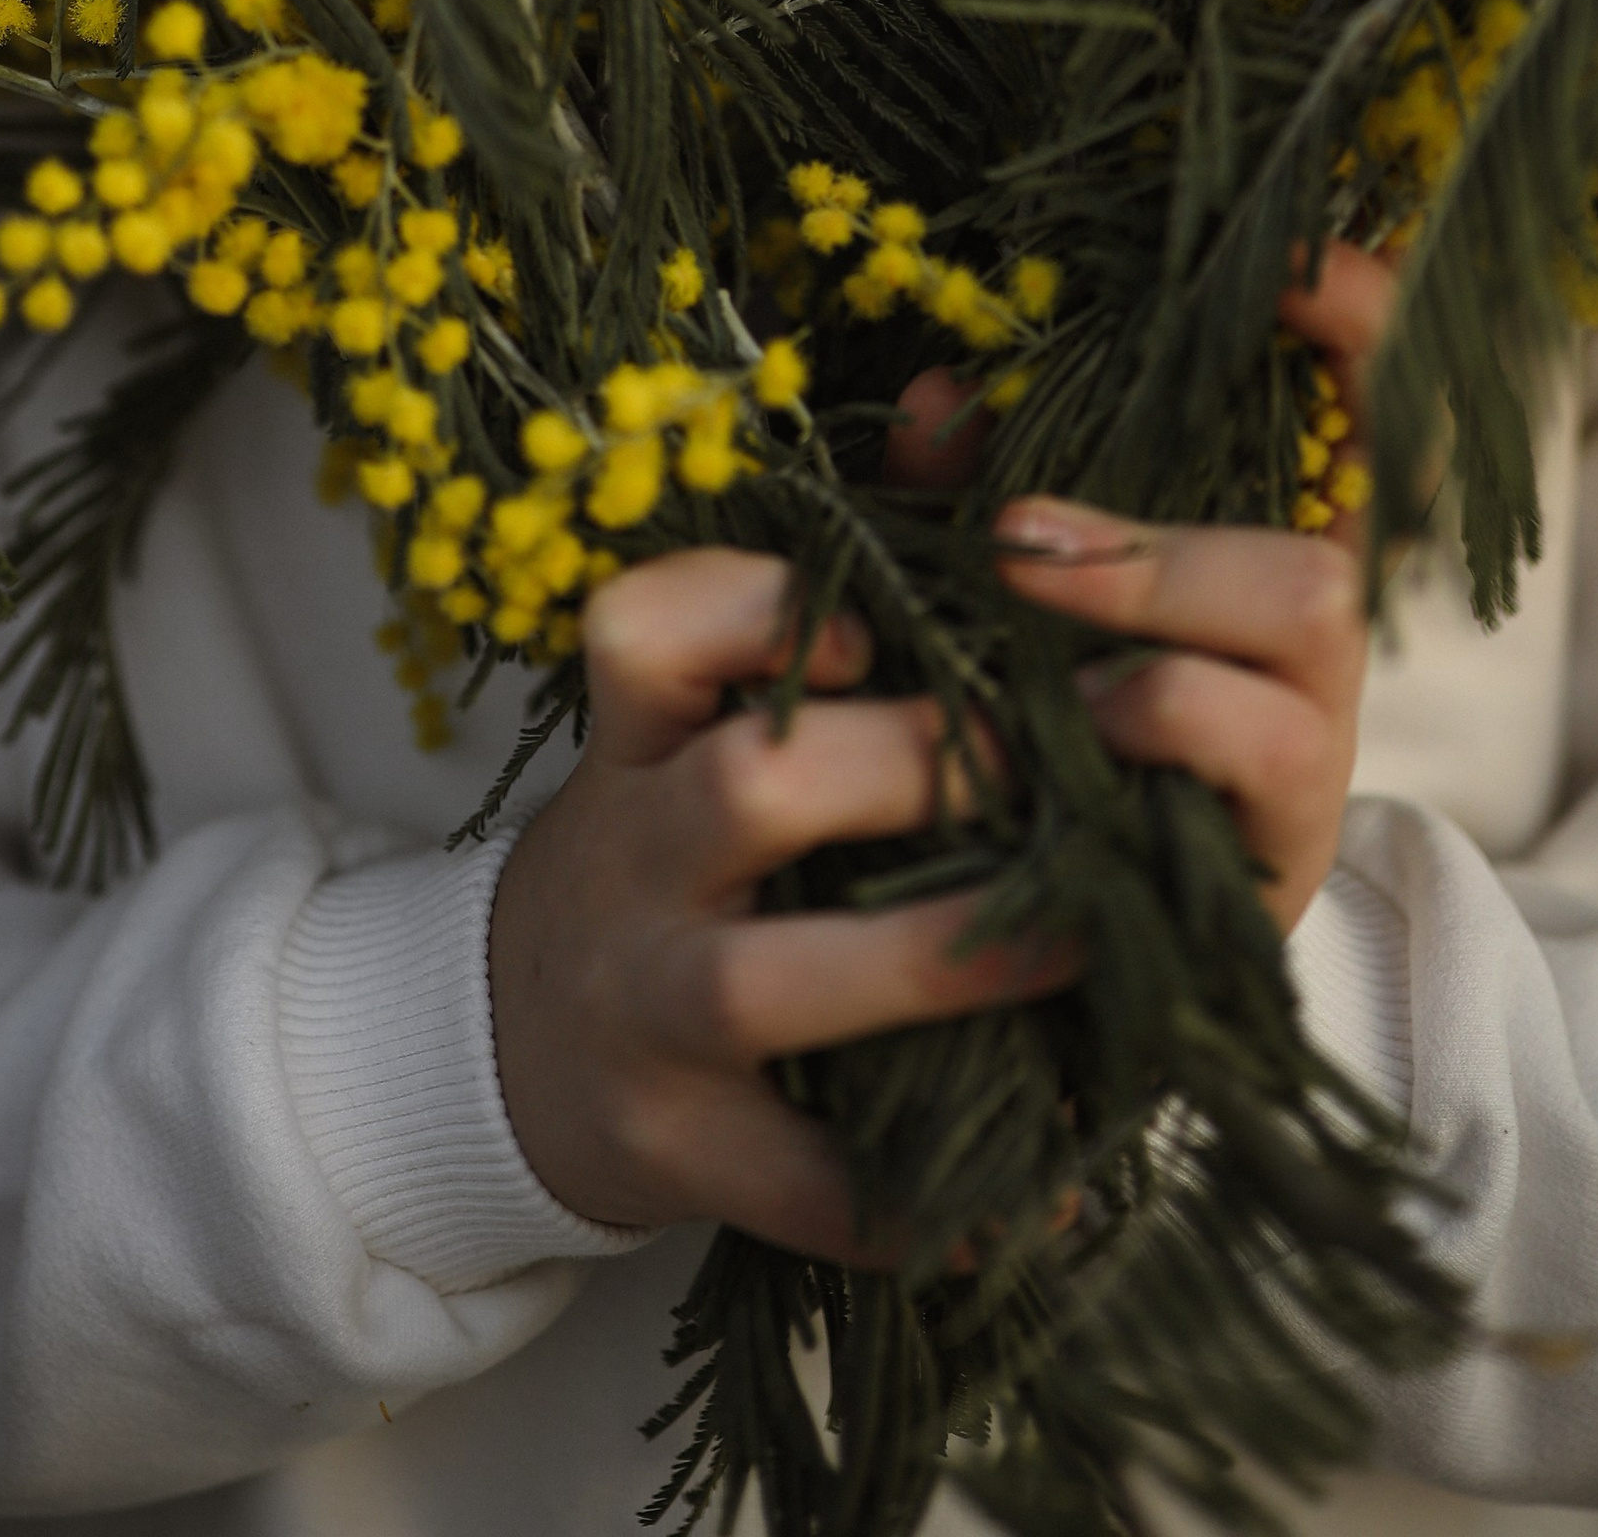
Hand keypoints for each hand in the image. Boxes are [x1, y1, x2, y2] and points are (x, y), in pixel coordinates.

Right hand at [487, 548, 1067, 1252]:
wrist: (511, 1045)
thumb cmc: (664, 846)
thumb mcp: (691, 718)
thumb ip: (816, 579)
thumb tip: (947, 406)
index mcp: (639, 742)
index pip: (647, 630)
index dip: (758, 610)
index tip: (881, 622)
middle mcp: (632, 863)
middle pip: (748, 788)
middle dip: (915, 769)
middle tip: (1062, 764)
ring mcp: (646, 1014)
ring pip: (767, 982)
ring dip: (940, 962)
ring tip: (1085, 945)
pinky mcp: (677, 1152)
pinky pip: (803, 1181)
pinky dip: (921, 1191)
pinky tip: (1040, 1187)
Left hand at [890, 234, 1395, 938]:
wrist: (1058, 938)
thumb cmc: (1038, 723)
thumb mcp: (1003, 590)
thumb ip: (972, 490)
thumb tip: (936, 397)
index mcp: (1255, 531)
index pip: (1362, 393)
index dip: (1357, 317)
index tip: (1292, 267)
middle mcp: (1316, 613)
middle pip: (1339, 490)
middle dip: (1183, 484)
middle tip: (1020, 529)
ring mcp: (1321, 719)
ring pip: (1313, 601)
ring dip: (1154, 589)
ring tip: (1029, 608)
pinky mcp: (1299, 826)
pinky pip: (1260, 739)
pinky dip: (1160, 713)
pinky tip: (1078, 728)